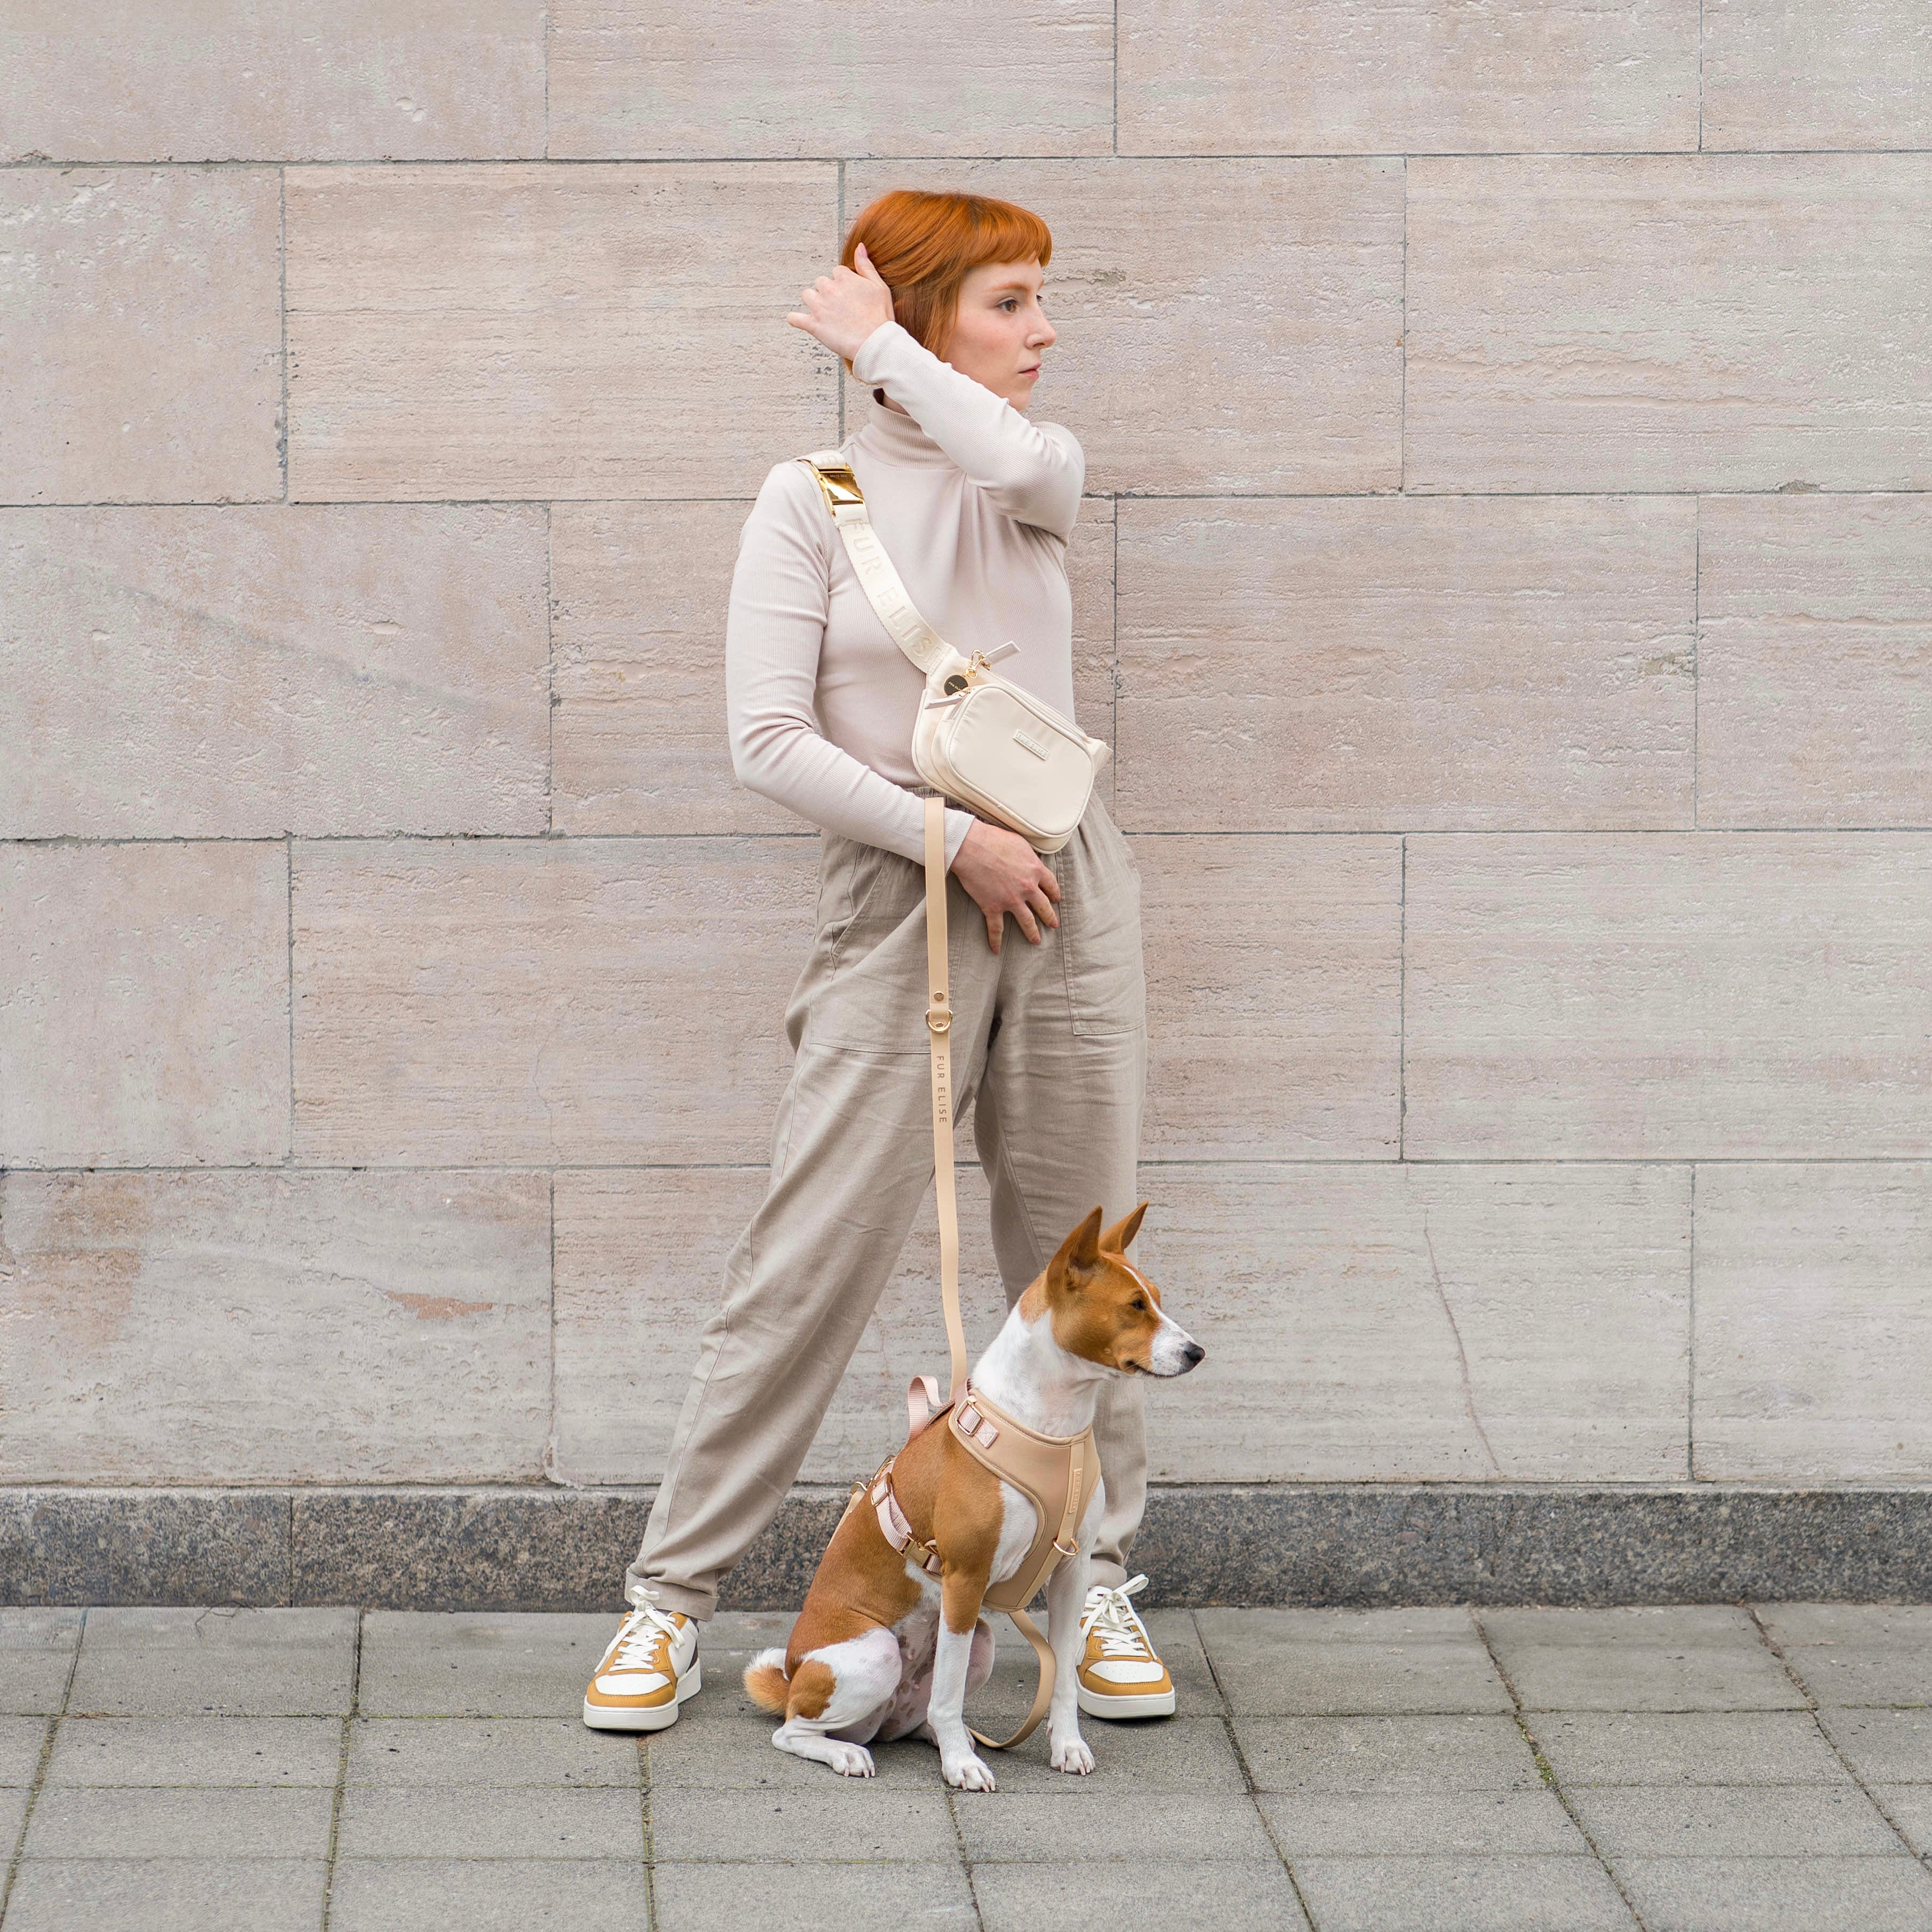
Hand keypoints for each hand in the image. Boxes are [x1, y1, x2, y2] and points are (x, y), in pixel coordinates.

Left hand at [786, 242, 897, 361]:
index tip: (849, 296)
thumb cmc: (880, 317)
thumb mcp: (879, 286)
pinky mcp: (813, 324)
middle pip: (820, 283)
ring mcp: (819, 306)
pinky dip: (795, 319)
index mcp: (844, 277)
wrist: (875, 343)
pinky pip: (795, 318)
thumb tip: (859, 247)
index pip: (836, 273)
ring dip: (813, 302)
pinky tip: (799, 320)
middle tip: (839, 308)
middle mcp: (829, 288)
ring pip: (807, 295)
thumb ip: (866, 265)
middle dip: (827, 292)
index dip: (843, 284)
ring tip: (824, 314)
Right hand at [951, 820, 1060, 953]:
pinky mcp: (993, 907)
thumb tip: (1031, 860)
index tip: (1056, 899)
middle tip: (1053, 924)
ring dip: (1032, 932)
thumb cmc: (993, 839)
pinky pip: (996, 929)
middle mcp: (1027, 888)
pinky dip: (995, 940)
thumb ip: (1029, 856)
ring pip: (1026, 921)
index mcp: (1036, 870)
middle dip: (1049, 917)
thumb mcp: (1020, 842)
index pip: (1051, 885)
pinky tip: (996, 949)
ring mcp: (1011, 900)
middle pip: (1043, 906)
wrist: (971, 847)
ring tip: (1036, 940)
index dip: (1055, 893)